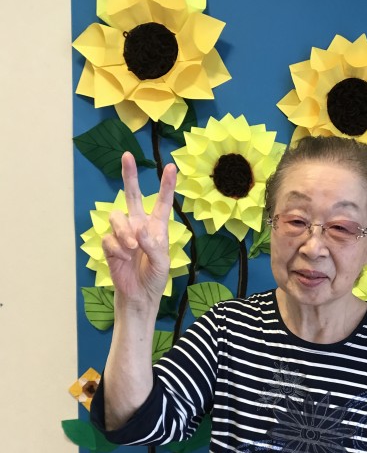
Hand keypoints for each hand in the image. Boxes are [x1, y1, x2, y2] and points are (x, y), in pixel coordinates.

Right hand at [102, 152, 176, 305]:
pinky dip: (117, 249)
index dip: (166, 185)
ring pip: (117, 217)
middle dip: (129, 176)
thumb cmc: (155, 279)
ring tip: (132, 248)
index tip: (171, 167)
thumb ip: (153, 244)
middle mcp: (139, 226)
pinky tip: (124, 259)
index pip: (162, 203)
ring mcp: (123, 234)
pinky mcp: (110, 245)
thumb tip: (139, 228)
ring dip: (124, 232)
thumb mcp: (162, 262)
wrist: (139, 296)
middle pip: (132, 195)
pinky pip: (109, 238)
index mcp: (157, 227)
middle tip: (127, 156)